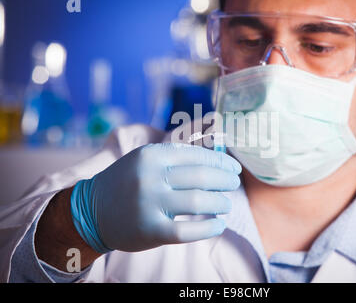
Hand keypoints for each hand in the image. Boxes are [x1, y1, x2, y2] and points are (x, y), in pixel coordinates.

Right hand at [70, 143, 241, 252]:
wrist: (91, 211)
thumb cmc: (127, 182)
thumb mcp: (145, 160)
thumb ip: (176, 157)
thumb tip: (216, 157)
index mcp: (152, 155)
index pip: (197, 155)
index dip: (221, 162)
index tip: (234, 168)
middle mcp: (150, 177)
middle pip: (202, 176)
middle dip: (225, 180)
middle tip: (234, 184)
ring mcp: (149, 204)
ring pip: (199, 201)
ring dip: (221, 203)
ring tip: (226, 204)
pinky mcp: (150, 230)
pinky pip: (188, 230)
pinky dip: (209, 228)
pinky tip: (218, 224)